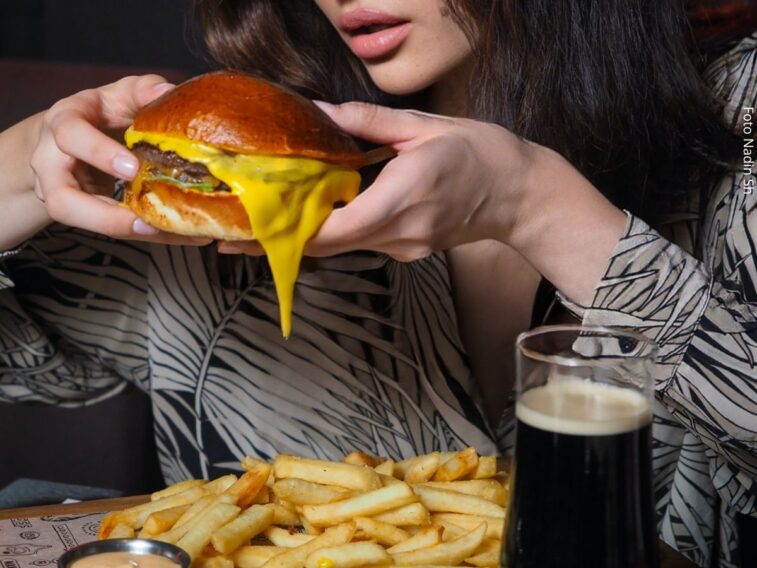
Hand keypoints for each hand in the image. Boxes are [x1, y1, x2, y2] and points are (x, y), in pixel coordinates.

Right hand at [30, 74, 208, 244]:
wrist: (75, 138)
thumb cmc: (101, 113)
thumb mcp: (119, 95)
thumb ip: (142, 90)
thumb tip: (168, 91)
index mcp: (64, 124)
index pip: (71, 136)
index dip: (100, 154)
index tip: (133, 169)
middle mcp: (52, 163)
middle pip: (61, 199)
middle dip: (102, 214)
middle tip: (145, 221)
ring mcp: (60, 192)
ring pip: (80, 223)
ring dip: (122, 230)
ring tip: (162, 232)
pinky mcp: (82, 213)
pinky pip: (109, 229)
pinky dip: (143, 234)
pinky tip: (177, 235)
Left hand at [218, 100, 626, 304]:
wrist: (519, 194)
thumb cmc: (479, 155)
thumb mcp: (423, 128)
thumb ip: (365, 124)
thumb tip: (316, 115)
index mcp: (404, 198)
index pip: (333, 229)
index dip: (286, 234)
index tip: (246, 231)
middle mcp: (400, 233)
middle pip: (327, 246)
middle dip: (279, 241)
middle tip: (231, 234)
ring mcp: (404, 247)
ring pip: (341, 247)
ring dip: (302, 236)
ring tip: (260, 222)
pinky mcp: (406, 249)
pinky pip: (359, 243)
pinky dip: (332, 231)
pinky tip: (312, 215)